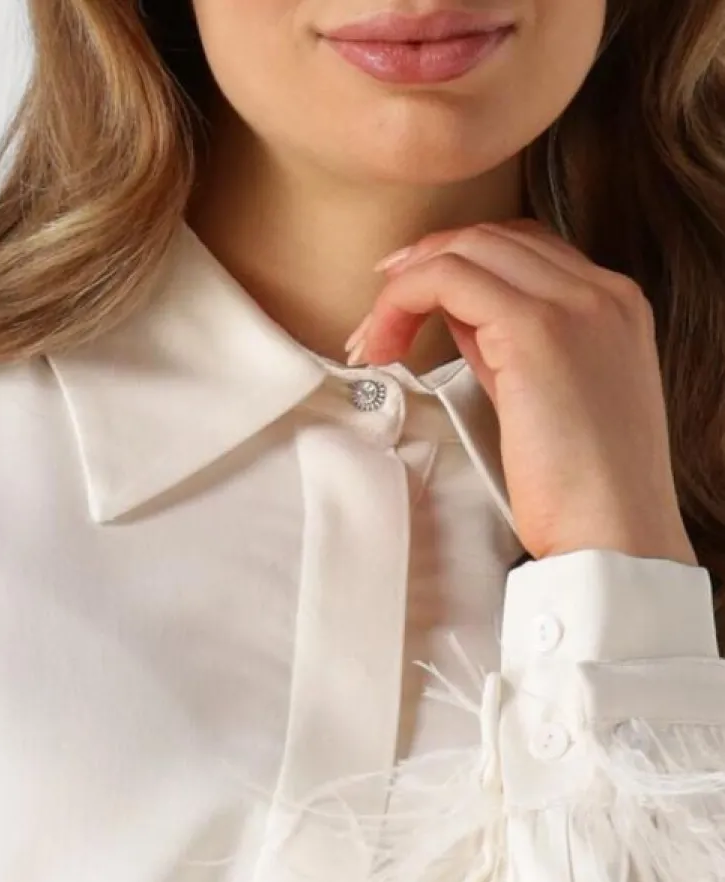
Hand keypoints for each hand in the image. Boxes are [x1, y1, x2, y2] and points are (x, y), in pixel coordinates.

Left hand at [345, 218, 697, 567]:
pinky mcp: (535, 330)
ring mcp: (574, 304)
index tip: (408, 298)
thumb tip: (457, 317)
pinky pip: (449, 279)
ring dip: (404, 288)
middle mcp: (602, 292)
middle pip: (492, 239)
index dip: (457, 265)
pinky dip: (403, 301)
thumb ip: (511, 348)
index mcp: (615, 306)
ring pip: (467, 249)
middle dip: (422, 270)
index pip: (525, 249)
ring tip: (373, 342)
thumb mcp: (548, 401)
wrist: (616, 534)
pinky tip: (383, 344)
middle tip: (376, 321)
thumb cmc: (582, 493)